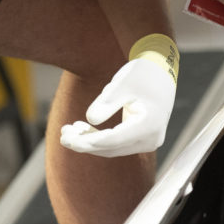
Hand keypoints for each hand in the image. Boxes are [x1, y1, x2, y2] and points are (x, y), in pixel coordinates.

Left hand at [60, 33, 178, 157]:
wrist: (161, 74)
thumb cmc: (142, 75)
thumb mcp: (122, 84)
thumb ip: (107, 103)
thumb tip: (90, 120)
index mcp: (149, 125)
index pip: (113, 140)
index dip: (88, 142)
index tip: (66, 139)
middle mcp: (151, 139)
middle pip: (112, 148)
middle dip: (85, 144)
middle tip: (62, 135)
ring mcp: (148, 142)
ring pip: (113, 149)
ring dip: (90, 142)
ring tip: (69, 130)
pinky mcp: (142, 140)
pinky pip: (118, 145)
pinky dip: (99, 139)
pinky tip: (83, 128)